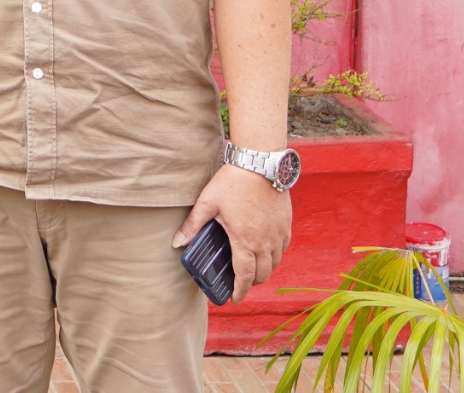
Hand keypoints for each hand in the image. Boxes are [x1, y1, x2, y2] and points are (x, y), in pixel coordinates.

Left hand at [175, 165, 291, 303]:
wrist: (260, 162)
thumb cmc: (233, 182)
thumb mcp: (208, 203)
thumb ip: (193, 225)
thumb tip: (177, 242)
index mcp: (245, 241)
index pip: (245, 277)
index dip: (240, 292)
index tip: (234, 299)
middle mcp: (265, 242)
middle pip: (263, 274)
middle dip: (251, 282)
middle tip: (240, 282)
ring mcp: (279, 233)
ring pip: (275, 263)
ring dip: (264, 269)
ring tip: (252, 267)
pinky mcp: (286, 223)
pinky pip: (283, 248)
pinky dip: (274, 254)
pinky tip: (265, 248)